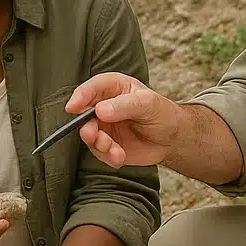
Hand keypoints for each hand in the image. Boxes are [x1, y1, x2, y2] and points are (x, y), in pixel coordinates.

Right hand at [64, 73, 181, 168]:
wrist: (173, 137)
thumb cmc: (161, 113)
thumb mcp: (148, 103)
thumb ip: (124, 105)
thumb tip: (99, 110)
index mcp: (113, 88)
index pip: (92, 88)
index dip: (80, 96)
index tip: (73, 107)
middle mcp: (103, 107)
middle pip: (84, 115)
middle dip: (86, 127)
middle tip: (92, 134)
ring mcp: (104, 127)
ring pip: (90, 136)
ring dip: (98, 144)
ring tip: (114, 148)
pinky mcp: (108, 145)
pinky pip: (100, 153)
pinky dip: (108, 156)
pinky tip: (120, 156)